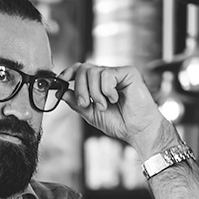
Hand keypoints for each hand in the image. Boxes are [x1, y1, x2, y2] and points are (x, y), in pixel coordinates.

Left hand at [60, 62, 176, 157]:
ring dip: (95, 94)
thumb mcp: (91, 114)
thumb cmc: (119, 122)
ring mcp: (118, 73)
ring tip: (105, 105)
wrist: (137, 130)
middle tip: (86, 104)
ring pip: (94, 72)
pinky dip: (107, 91)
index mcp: (98, 84)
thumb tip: (62, 92)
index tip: (61, 79)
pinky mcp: (128, 72)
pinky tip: (116, 98)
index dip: (69, 72)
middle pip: (84, 69)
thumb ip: (77, 103)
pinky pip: (107, 75)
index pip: (81, 69)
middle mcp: (107, 76)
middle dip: (80, 88)